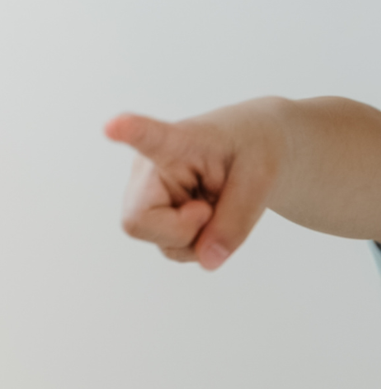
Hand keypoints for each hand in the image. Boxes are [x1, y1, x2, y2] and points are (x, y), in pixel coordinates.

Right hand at [104, 99, 287, 268]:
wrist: (253, 147)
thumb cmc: (253, 150)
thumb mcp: (261, 181)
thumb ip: (235, 222)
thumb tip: (207, 262)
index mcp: (179, 142)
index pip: (150, 138)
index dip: (130, 133)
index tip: (112, 126)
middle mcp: (149, 167)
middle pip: (140, 222)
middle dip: (185, 232)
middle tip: (212, 208)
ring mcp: (144, 193)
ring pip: (162, 243)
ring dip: (198, 239)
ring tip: (213, 205)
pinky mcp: (151, 214)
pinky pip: (172, 248)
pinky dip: (198, 243)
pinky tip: (206, 213)